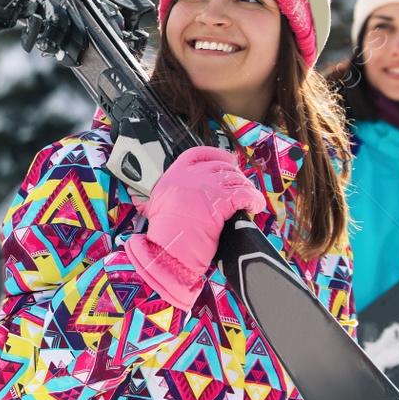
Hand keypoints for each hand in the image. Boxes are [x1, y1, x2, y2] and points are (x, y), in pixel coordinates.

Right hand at [124, 146, 266, 311]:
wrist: (169, 245)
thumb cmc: (163, 231)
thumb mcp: (155, 205)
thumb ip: (161, 197)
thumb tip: (143, 201)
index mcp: (175, 173)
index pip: (198, 154)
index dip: (216, 155)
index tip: (227, 159)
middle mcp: (192, 175)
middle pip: (222, 167)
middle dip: (235, 176)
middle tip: (240, 187)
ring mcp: (208, 186)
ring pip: (237, 179)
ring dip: (247, 188)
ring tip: (250, 199)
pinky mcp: (222, 200)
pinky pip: (246, 194)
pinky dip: (255, 199)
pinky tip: (255, 206)